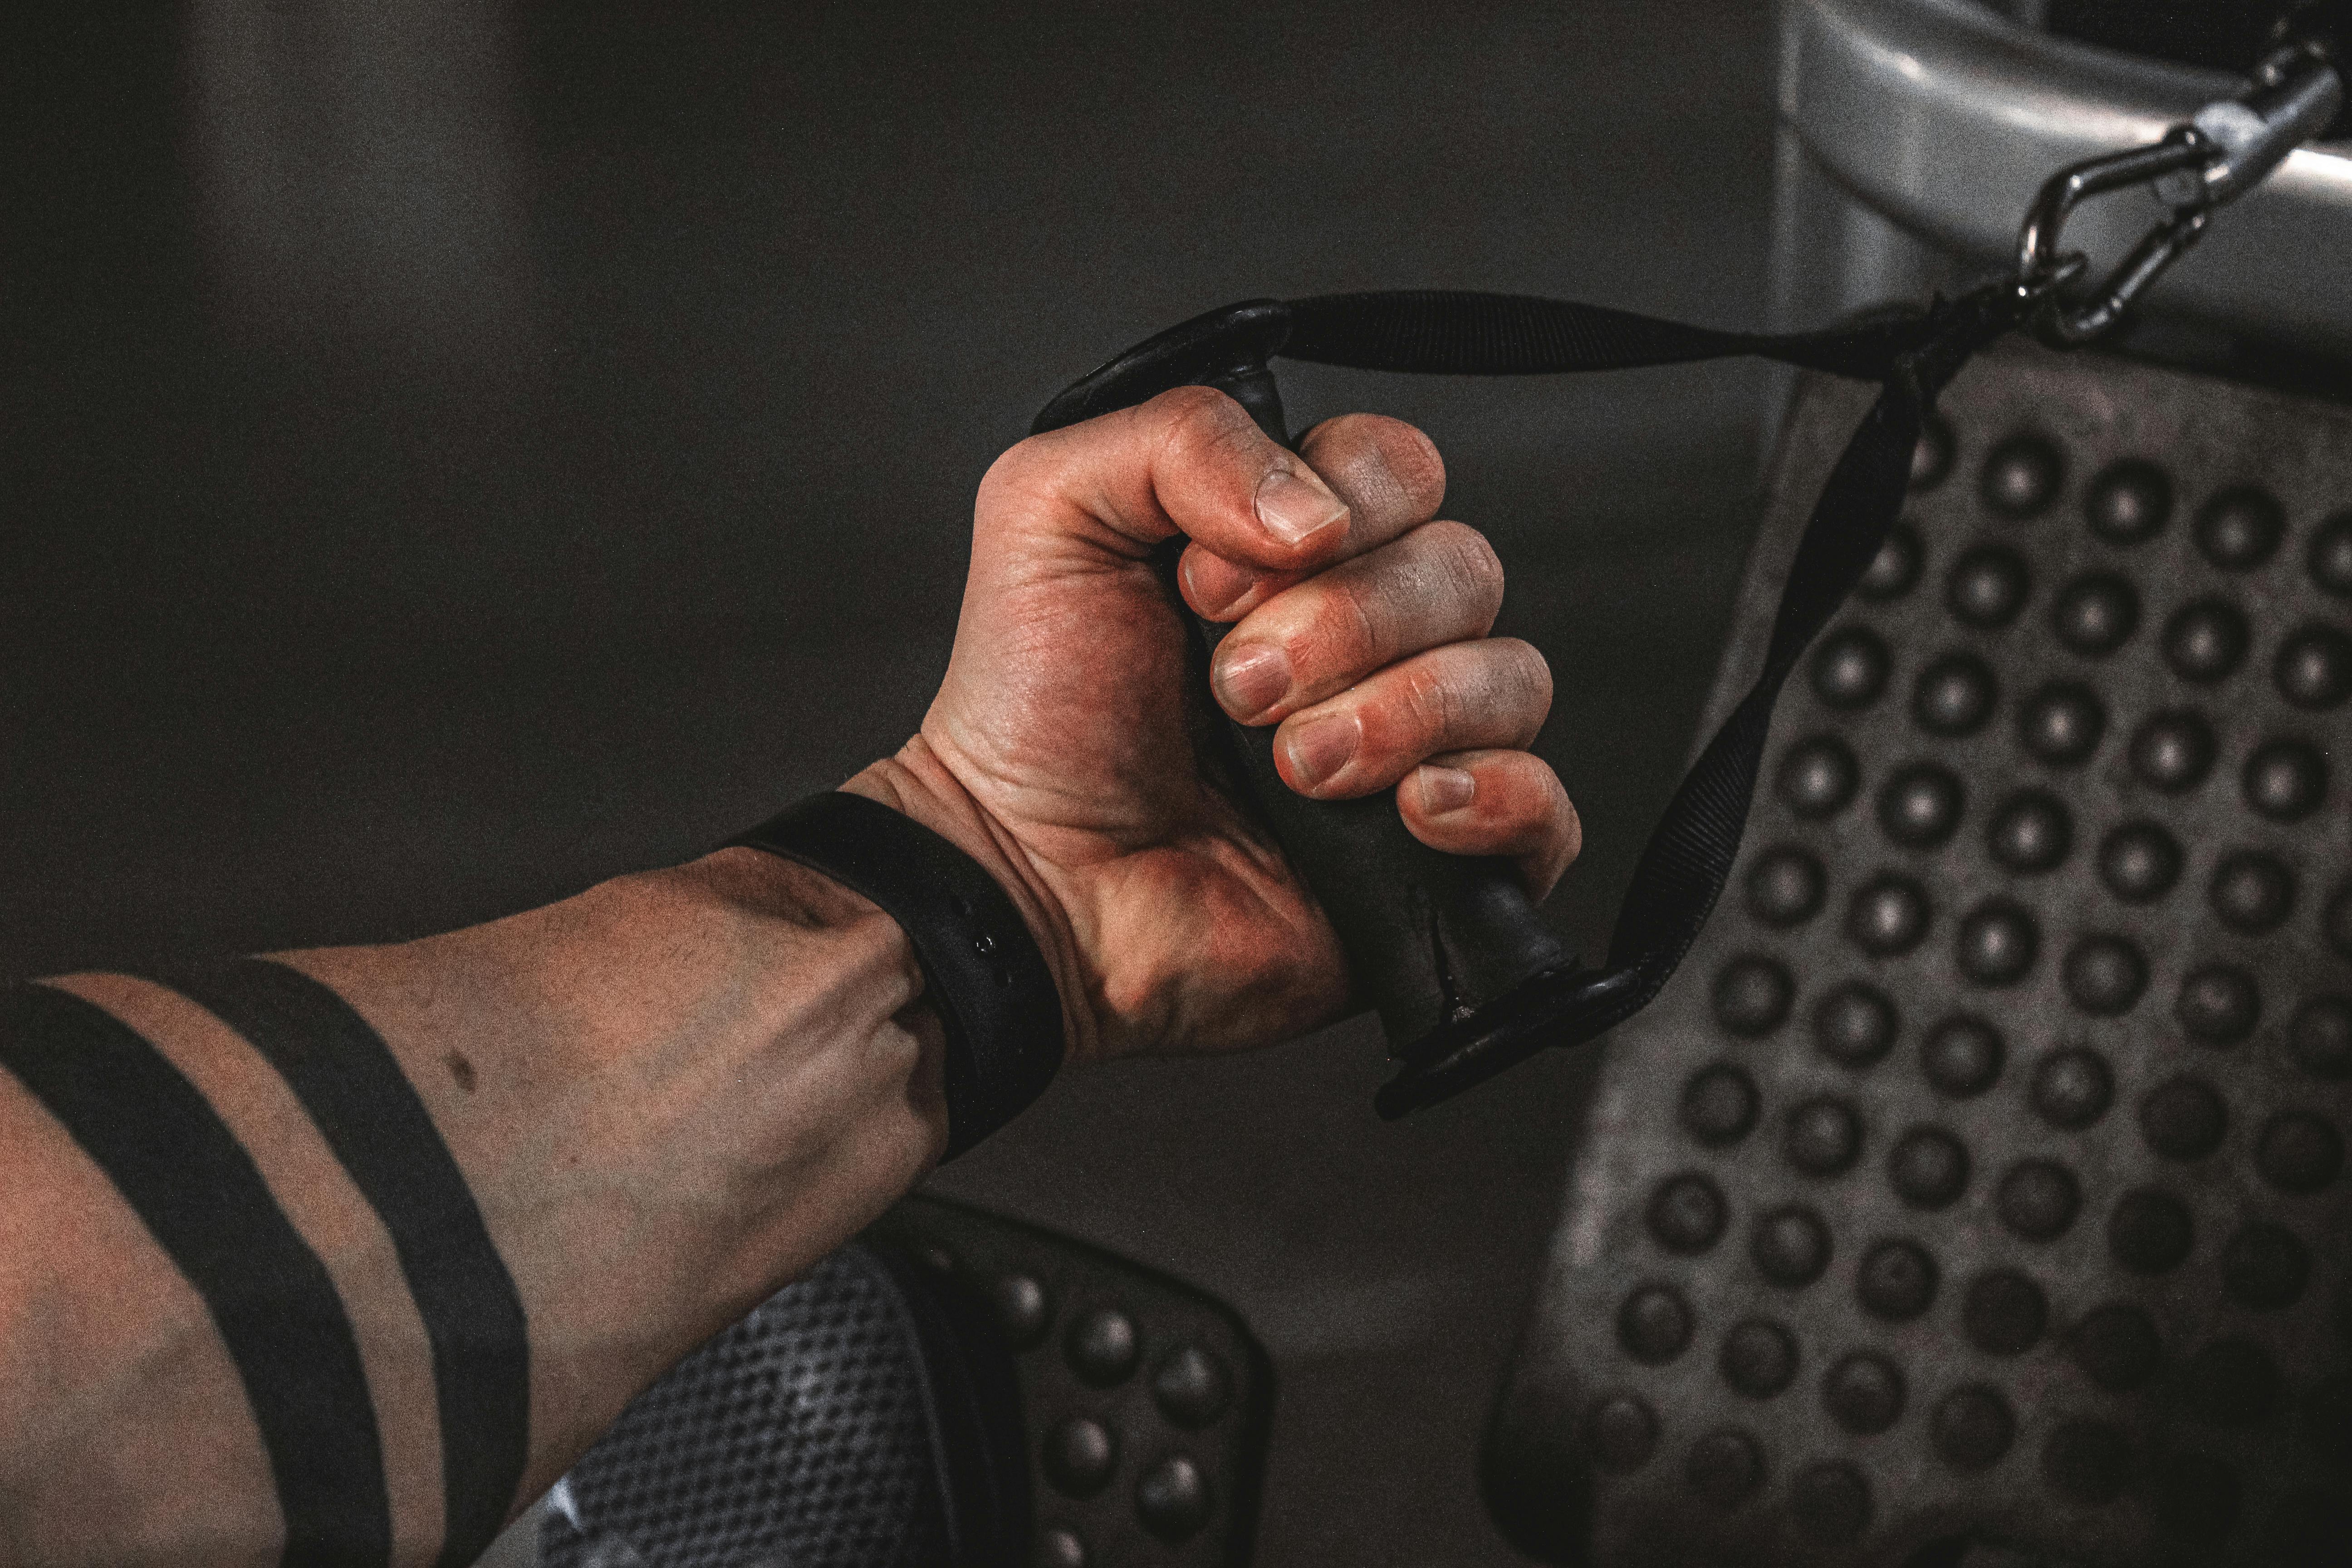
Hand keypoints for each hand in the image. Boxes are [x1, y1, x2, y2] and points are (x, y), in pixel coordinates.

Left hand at [849, 387, 1578, 1062]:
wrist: (1026, 883)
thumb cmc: (1030, 714)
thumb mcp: (1049, 510)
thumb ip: (1181, 434)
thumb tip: (1320, 504)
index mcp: (1296, 551)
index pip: (1404, 471)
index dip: (1336, 509)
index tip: (1211, 583)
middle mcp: (1369, 640)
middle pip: (1464, 570)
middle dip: (1345, 625)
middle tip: (1235, 689)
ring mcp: (1412, 751)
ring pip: (1512, 678)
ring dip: (1396, 714)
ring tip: (1291, 768)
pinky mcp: (1439, 862)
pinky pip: (1549, 810)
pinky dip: (1497, 796)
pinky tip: (1408, 810)